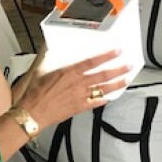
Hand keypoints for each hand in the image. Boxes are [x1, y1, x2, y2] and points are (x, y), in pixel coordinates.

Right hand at [17, 50, 132, 128]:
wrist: (33, 112)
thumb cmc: (35, 92)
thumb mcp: (41, 70)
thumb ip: (48, 58)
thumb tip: (49, 49)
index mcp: (69, 72)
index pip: (92, 61)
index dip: (107, 56)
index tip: (117, 51)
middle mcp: (78, 83)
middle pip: (103, 75)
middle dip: (118, 69)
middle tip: (128, 65)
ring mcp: (80, 96)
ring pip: (103, 89)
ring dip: (117, 84)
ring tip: (126, 79)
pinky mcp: (79, 107)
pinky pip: (96, 103)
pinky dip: (105, 100)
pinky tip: (111, 97)